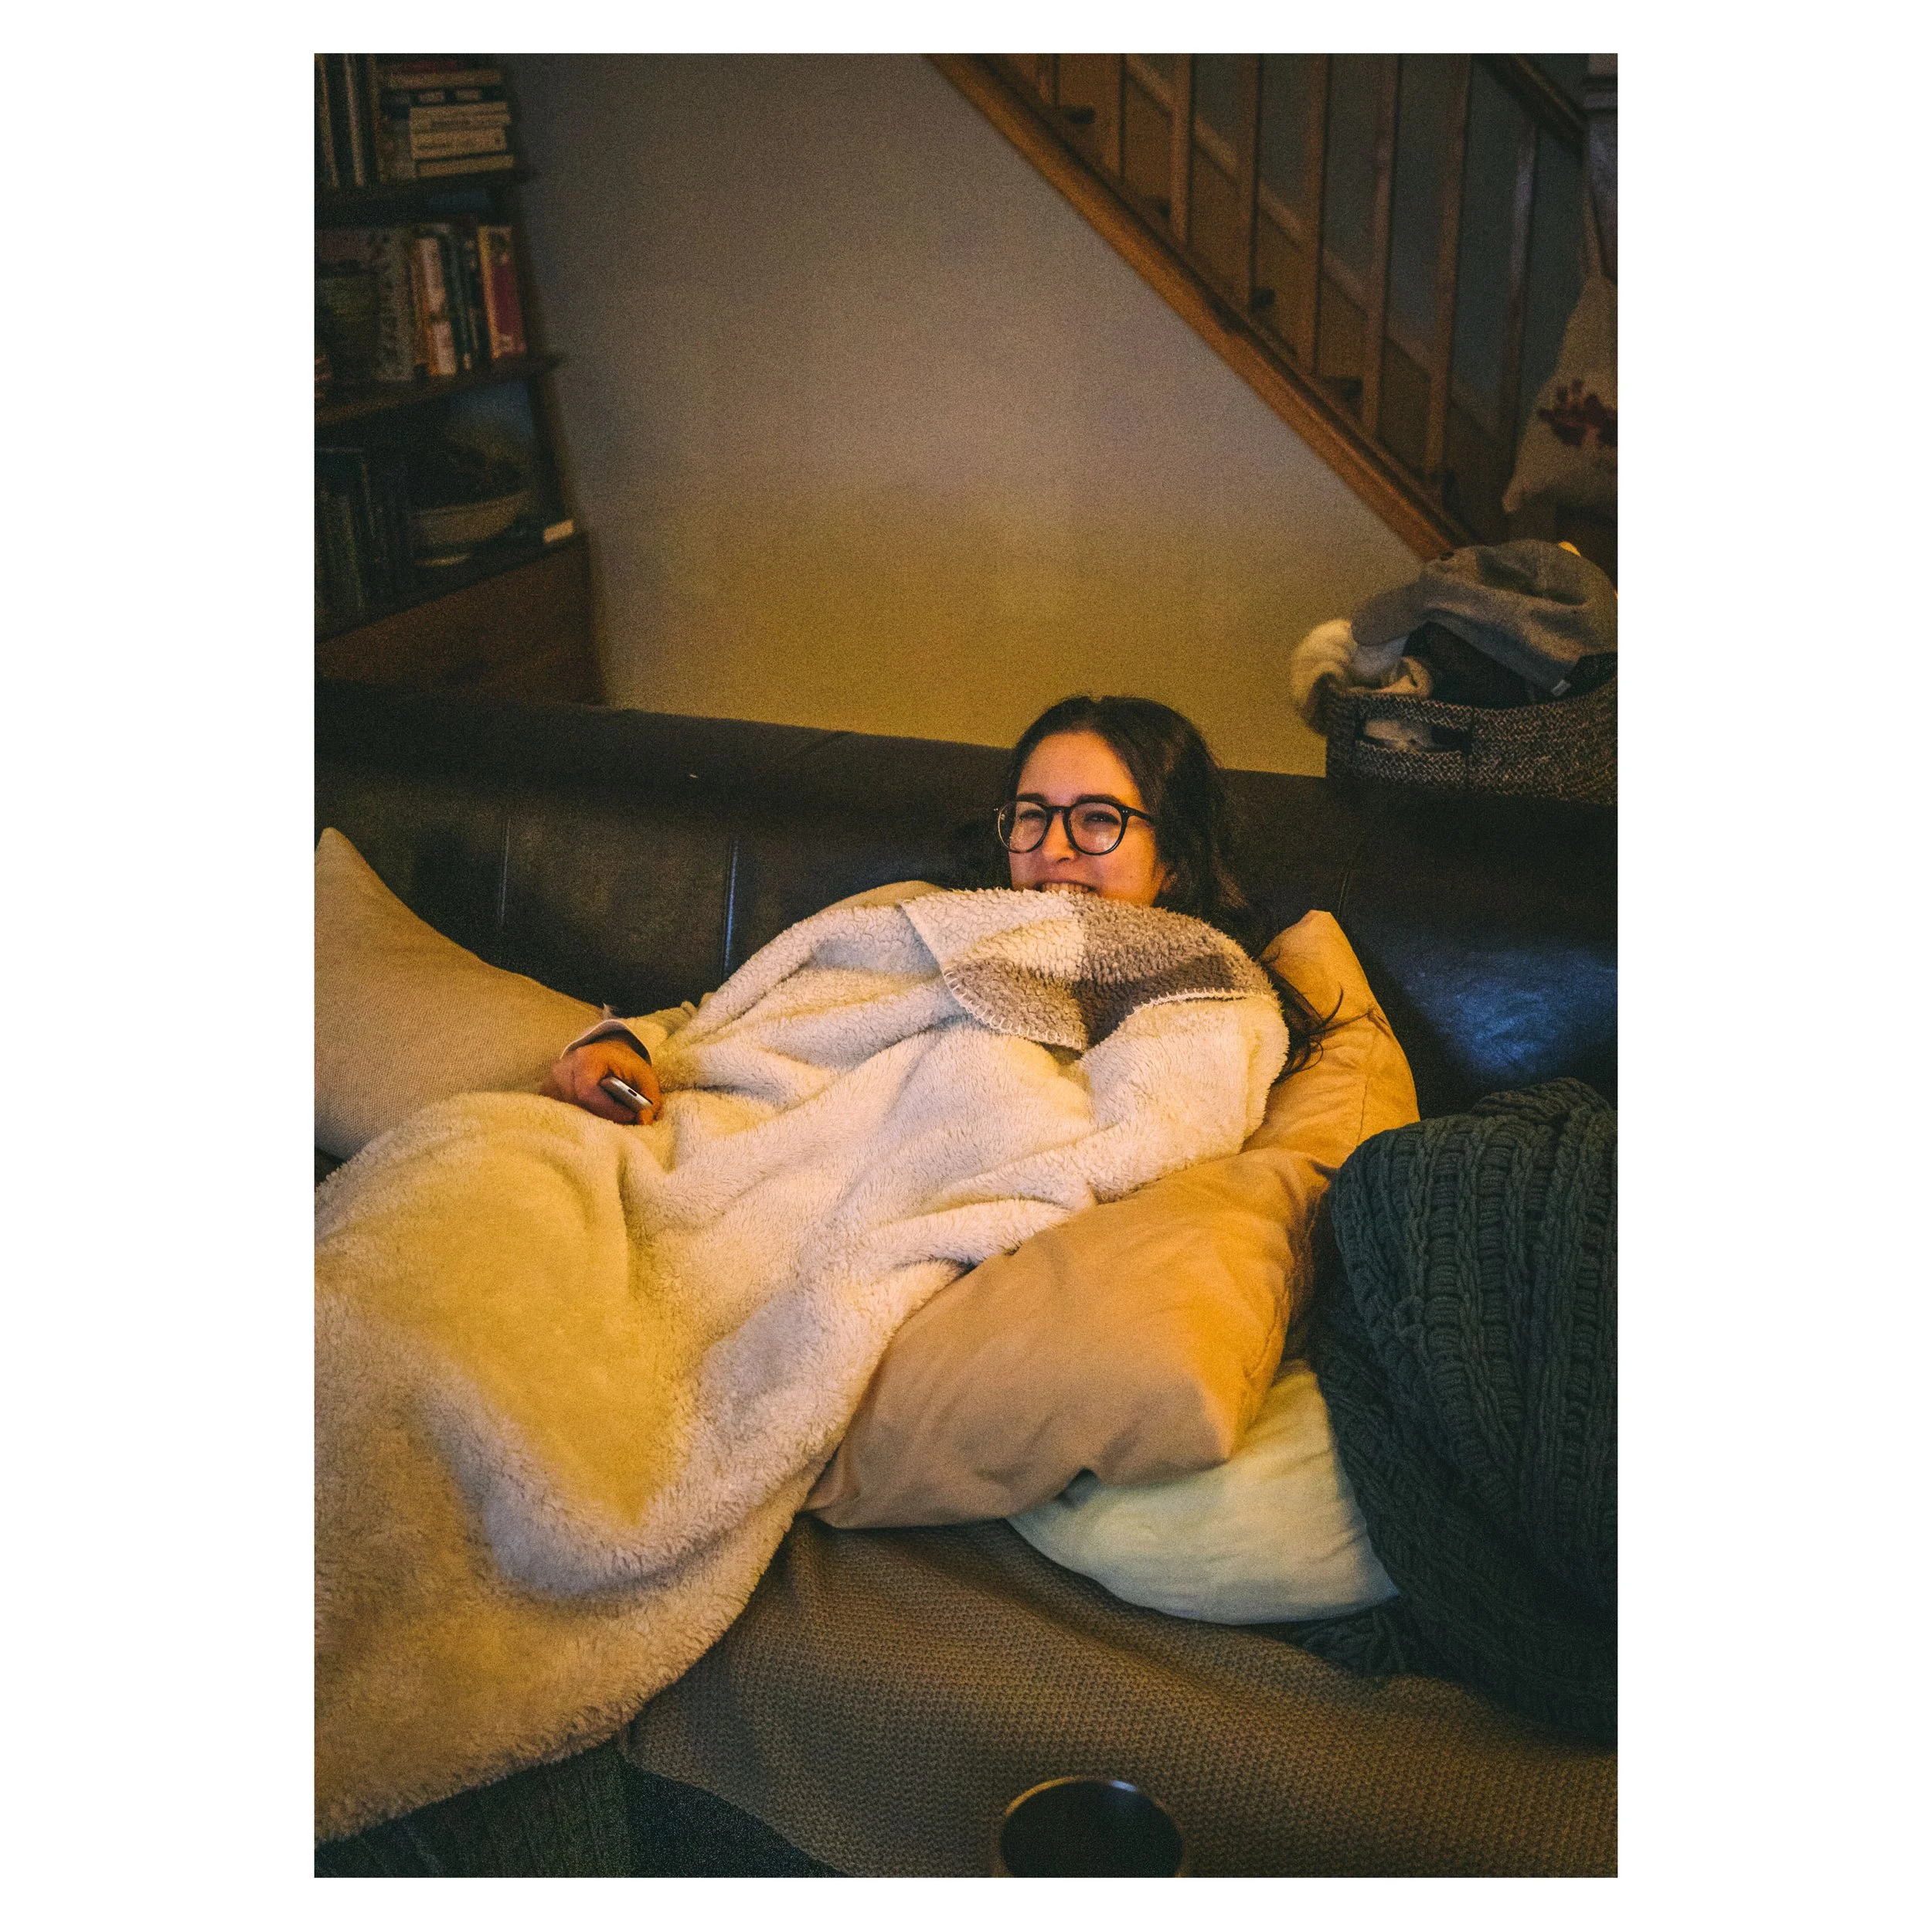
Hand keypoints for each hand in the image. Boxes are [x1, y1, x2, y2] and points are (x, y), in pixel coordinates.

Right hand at [540, 1038, 661, 1122]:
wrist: (606, 1052)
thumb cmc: (624, 1065)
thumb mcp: (644, 1075)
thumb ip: (648, 1098)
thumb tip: (643, 1122)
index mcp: (586, 1058)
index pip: (589, 1094)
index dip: (609, 1110)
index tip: (629, 1116)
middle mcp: (563, 1068)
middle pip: (577, 1106)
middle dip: (601, 1118)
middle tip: (620, 1122)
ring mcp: (551, 1081)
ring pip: (567, 1113)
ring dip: (588, 1121)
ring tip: (607, 1119)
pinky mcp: (548, 1092)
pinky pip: (559, 1113)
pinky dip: (576, 1119)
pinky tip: (591, 1118)